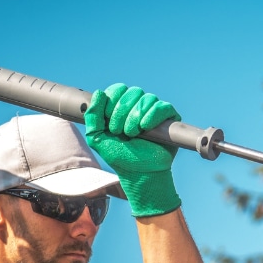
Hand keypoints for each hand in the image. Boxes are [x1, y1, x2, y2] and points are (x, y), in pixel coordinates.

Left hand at [85, 83, 181, 217]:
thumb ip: (92, 116)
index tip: (109, 123)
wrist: (139, 173)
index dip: (112, 102)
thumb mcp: (97, 138)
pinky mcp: (170, 119)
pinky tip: (146, 128)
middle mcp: (139, 106)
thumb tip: (99, 93)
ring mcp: (155, 111)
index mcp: (122, 107)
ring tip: (133, 134)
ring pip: (147, 98)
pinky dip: (152, 116)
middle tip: (121, 132)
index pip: (118, 89)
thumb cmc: (120, 157)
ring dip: (136, 116)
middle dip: (122, 112)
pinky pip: (162, 106)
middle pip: (132, 91)